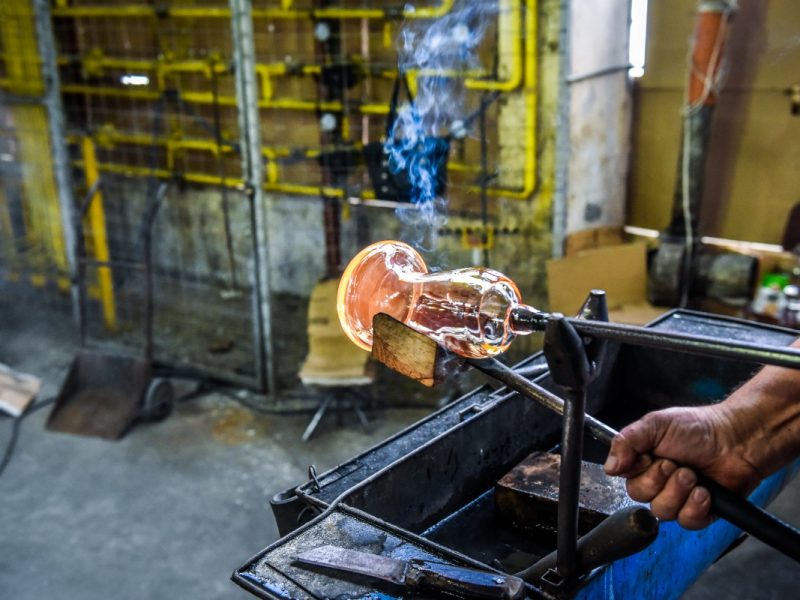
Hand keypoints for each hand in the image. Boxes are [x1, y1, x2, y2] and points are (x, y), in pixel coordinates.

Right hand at [603, 405, 761, 529]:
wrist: (736, 439)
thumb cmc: (697, 428)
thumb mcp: (656, 424)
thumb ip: (626, 441)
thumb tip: (608, 467)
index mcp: (644, 461)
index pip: (626, 479)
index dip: (638, 472)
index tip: (651, 457)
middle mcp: (658, 482)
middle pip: (640, 497)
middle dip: (660, 481)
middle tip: (677, 465)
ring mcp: (678, 499)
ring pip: (662, 511)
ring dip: (679, 492)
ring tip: (694, 476)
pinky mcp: (699, 513)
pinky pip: (686, 522)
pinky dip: (695, 507)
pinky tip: (705, 492)